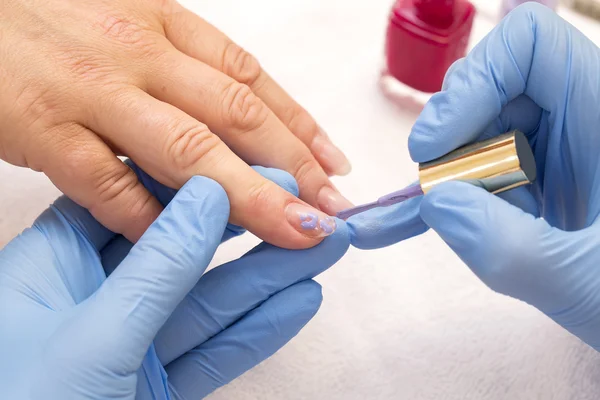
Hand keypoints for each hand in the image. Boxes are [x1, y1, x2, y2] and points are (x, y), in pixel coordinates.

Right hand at [0, 0, 350, 248]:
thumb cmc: (53, 26)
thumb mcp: (130, 29)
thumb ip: (185, 75)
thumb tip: (245, 130)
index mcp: (163, 24)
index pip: (251, 79)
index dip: (300, 126)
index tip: (334, 166)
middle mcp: (138, 52)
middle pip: (236, 116)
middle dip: (293, 167)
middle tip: (331, 209)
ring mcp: (92, 91)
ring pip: (188, 151)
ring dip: (249, 197)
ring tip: (292, 229)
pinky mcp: (43, 129)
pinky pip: (109, 185)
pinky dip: (153, 219)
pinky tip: (188, 245)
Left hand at [0, 165, 348, 398]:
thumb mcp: (95, 335)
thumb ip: (158, 267)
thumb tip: (210, 192)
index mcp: (57, 263)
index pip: (140, 201)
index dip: (206, 183)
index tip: (264, 170)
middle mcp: (98, 294)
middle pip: (190, 251)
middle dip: (256, 231)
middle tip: (310, 210)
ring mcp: (132, 341)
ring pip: (212, 301)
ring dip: (271, 277)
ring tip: (325, 248)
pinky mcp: (157, 381)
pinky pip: (216, 350)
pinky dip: (260, 329)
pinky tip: (300, 300)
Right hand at [408, 4, 599, 349]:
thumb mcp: (588, 282)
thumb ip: (513, 250)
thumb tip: (436, 203)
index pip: (530, 46)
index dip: (475, 80)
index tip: (435, 145)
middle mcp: (576, 123)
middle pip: (488, 90)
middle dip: (452, 143)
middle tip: (443, 196)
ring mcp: (551, 152)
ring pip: (474, 133)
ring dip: (453, 180)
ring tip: (474, 226)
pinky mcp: (532, 181)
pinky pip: (473, 172)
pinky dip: (447, 200)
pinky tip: (428, 228)